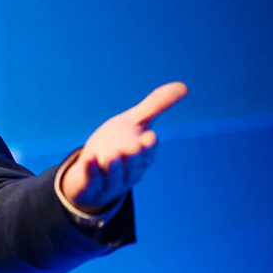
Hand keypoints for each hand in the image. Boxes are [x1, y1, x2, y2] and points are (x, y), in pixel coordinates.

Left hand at [60, 82, 187, 212]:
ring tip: (110, 154)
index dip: (149, 147)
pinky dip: (91, 170)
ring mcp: (110, 182)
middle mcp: (130, 172)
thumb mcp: (134, 122)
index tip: (150, 137)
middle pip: (133, 166)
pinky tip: (89, 158)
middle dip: (133, 157)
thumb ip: (155, 106)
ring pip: (114, 175)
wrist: (90, 170)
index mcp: (143, 157)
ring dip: (113, 166)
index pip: (149, 153)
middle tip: (132, 146)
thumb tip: (184, 86)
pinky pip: (92, 179)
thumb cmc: (117, 142)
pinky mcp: (91, 186)